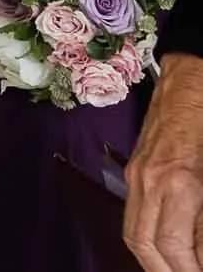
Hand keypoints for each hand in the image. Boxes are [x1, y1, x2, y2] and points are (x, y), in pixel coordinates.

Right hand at [129, 52, 202, 271]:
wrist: (192, 77)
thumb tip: (201, 250)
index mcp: (179, 181)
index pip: (172, 246)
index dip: (186, 271)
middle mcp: (150, 180)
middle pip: (143, 244)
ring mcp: (138, 173)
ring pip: (133, 231)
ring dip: (151, 261)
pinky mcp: (136, 167)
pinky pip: (134, 213)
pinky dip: (146, 240)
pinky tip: (165, 251)